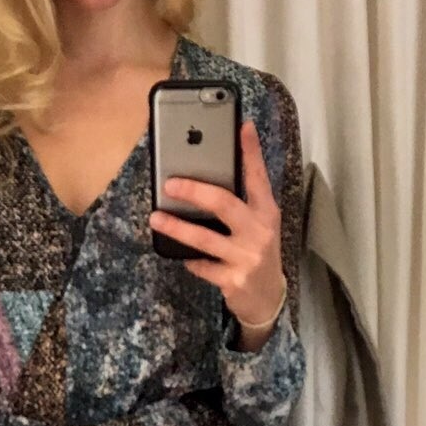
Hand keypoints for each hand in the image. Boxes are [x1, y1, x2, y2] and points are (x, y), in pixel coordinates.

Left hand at [147, 116, 285, 348]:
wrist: (269, 299)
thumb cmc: (257, 252)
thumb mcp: (259, 224)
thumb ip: (242, 201)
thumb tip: (211, 174)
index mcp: (266, 211)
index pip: (258, 176)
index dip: (251, 150)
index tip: (242, 126)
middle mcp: (259, 231)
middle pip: (223, 203)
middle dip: (194, 190)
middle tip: (169, 184)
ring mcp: (246, 257)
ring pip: (204, 238)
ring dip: (177, 227)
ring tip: (156, 218)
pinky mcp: (232, 280)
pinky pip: (201, 265)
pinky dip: (190, 259)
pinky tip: (183, 255)